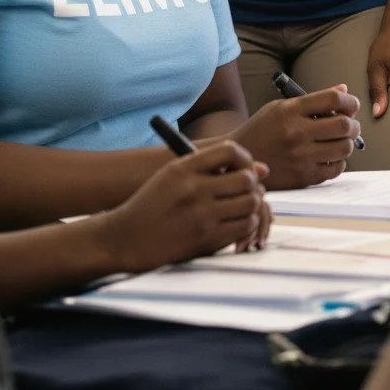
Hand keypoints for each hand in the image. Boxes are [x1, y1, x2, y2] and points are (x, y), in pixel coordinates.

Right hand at [99, 139, 268, 272]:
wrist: (127, 238)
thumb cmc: (152, 204)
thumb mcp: (172, 176)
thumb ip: (212, 168)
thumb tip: (262, 169)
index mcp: (183, 168)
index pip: (230, 150)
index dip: (244, 157)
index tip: (241, 166)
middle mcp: (194, 189)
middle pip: (246, 178)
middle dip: (251, 183)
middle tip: (246, 189)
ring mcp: (202, 216)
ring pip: (250, 203)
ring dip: (251, 204)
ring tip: (241, 206)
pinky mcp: (207, 239)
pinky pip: (243, 226)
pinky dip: (246, 223)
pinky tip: (235, 222)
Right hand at [229, 88, 360, 188]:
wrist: (241, 157)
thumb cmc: (262, 129)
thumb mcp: (280, 107)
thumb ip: (313, 100)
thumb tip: (343, 89)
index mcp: (289, 110)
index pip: (332, 99)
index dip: (349, 100)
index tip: (351, 104)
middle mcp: (295, 133)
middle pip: (344, 125)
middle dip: (353, 124)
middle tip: (350, 125)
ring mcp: (300, 157)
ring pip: (344, 148)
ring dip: (347, 143)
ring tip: (339, 140)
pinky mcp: (303, 177)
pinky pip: (336, 169)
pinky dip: (338, 162)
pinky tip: (329, 156)